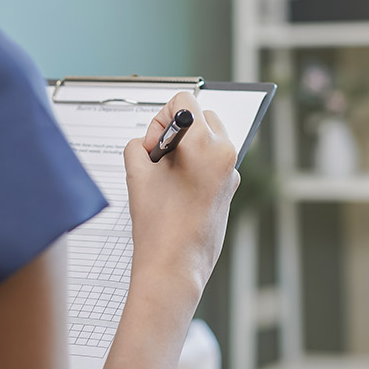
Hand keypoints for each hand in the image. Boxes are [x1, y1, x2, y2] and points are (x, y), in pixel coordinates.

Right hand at [123, 92, 240, 296]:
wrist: (175, 267)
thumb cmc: (158, 223)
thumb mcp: (137, 173)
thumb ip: (139, 145)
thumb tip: (150, 142)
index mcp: (207, 144)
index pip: (185, 102)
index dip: (160, 118)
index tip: (153, 144)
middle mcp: (226, 154)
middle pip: (201, 117)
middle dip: (176, 131)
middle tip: (158, 159)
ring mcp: (232, 173)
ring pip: (208, 140)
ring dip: (187, 149)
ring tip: (167, 178)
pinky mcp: (230, 190)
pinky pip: (213, 163)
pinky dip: (196, 167)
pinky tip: (178, 192)